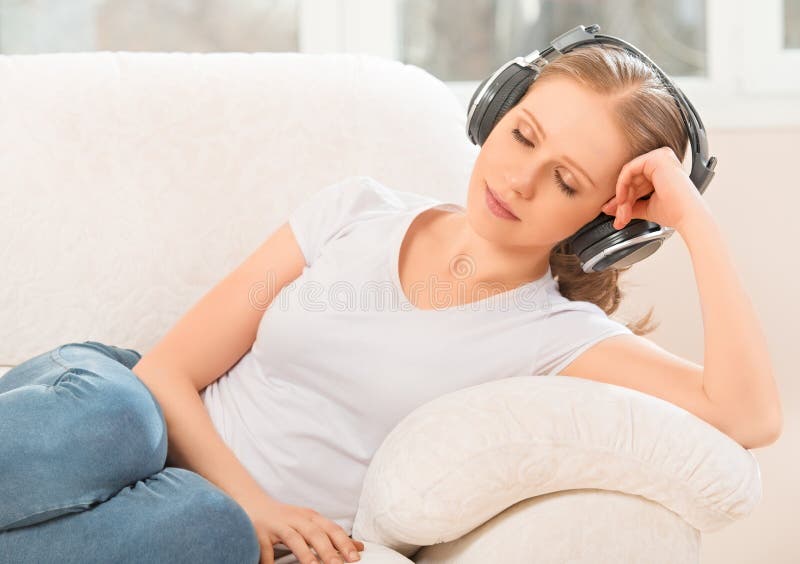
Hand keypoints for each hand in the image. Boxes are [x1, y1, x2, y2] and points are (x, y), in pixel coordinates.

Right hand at [244, 497, 364, 563]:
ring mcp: (277, 525)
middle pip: (315, 533)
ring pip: (294, 538)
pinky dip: (269, 559)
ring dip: (305, 554)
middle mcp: (295, 518)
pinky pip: (265, 548)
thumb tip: (358, 547)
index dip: (344, 542)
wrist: (253, 503)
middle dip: (328, 550)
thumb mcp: (310, 523)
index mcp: (310, 517)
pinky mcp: (260, 533)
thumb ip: (331, 535)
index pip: (331, 529)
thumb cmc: (285, 517)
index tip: (355, 556)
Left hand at [601, 146, 708, 231]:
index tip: (618, 216)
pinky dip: (622, 186)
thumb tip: (609, 208)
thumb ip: (629, 204)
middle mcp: (662, 160)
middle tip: (619, 218)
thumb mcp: (646, 207)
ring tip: (624, 214)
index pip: (635, 181)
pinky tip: (624, 200)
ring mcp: (660, 157)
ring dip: (622, 197)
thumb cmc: (675, 212)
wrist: (687, 216)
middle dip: (622, 201)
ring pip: (628, 176)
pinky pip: (629, 169)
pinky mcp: (656, 158)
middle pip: (631, 179)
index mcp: (662, 170)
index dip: (624, 199)